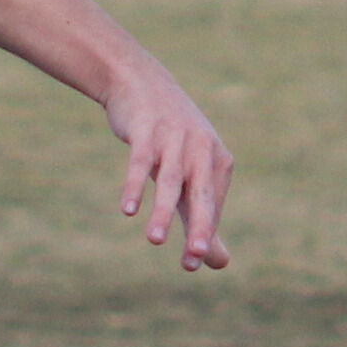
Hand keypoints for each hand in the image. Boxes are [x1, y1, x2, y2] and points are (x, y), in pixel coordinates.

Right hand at [106, 60, 233, 270]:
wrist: (140, 82)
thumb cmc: (171, 138)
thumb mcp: (190, 174)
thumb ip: (202, 220)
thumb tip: (217, 264)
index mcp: (217, 160)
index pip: (212, 205)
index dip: (203, 234)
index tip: (192, 264)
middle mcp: (201, 147)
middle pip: (201, 194)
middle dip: (199, 225)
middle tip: (195, 257)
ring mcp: (174, 137)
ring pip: (171, 180)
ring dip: (164, 211)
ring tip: (155, 241)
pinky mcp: (146, 129)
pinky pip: (141, 161)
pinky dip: (135, 185)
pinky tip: (128, 210)